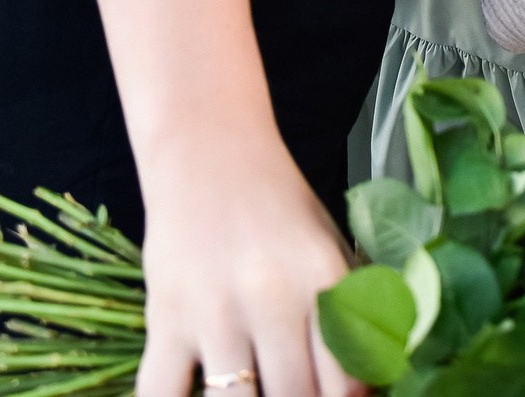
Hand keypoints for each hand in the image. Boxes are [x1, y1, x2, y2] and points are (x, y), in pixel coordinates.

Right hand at [137, 155, 362, 396]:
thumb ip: (351, 318)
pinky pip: (160, 394)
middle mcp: (270, 298)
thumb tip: (365, 392)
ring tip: (252, 395)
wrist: (207, 151)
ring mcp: (213, 312)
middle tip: (291, 393)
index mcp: (323, 280)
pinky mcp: (164, 319)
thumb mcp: (330, 251)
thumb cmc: (279, 211)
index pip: (346, 380)